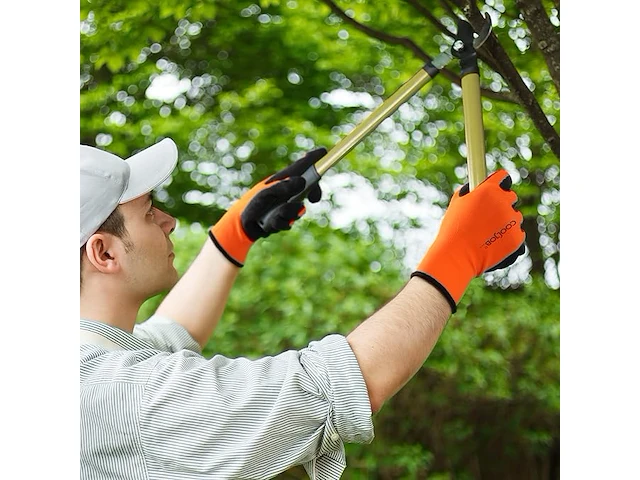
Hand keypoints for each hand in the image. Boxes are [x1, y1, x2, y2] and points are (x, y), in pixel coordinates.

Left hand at [209, 148, 325, 265]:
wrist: (241, 226)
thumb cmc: (251, 204)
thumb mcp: (266, 194)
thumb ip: (283, 187)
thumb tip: (302, 181)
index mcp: (281, 180)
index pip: (300, 167)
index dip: (313, 159)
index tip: (324, 152)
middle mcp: (286, 191)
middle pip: (308, 186)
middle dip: (313, 191)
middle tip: (315, 199)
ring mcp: (286, 205)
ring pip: (299, 208)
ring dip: (288, 214)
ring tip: (274, 217)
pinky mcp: (283, 218)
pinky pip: (289, 221)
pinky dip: (281, 223)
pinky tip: (271, 223)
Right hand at [411, 169, 525, 312]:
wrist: (456, 256)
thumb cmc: (453, 230)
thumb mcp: (457, 203)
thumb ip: (472, 192)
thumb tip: (477, 188)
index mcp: (489, 190)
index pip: (503, 177)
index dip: (498, 184)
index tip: (496, 189)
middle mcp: (504, 202)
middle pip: (511, 197)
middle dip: (502, 205)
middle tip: (487, 217)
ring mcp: (512, 221)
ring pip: (515, 217)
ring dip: (506, 223)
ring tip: (487, 235)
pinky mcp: (518, 239)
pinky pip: (517, 235)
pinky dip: (509, 240)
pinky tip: (493, 245)